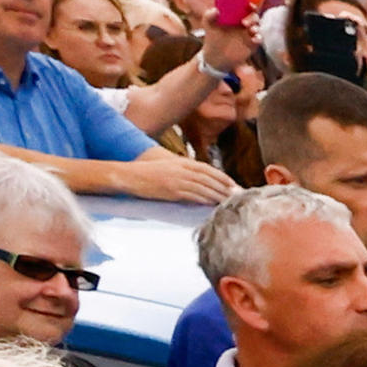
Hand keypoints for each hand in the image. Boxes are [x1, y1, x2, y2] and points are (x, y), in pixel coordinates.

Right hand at [115, 143, 235, 205]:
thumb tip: (198, 179)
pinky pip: (192, 195)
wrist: (129, 175)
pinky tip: (212, 204)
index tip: (233, 184)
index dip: (222, 176)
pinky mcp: (171, 190)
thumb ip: (183, 170)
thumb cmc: (147, 172)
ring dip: (218, 195)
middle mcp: (181, 169)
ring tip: (229, 201)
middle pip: (208, 178)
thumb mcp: (168, 166)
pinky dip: (204, 199)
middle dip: (224, 187)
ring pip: (203, 187)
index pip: (207, 169)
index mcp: (181, 162)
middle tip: (237, 195)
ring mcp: (177, 180)